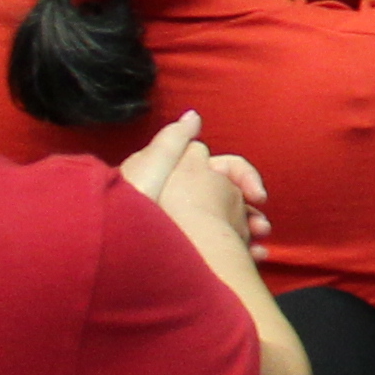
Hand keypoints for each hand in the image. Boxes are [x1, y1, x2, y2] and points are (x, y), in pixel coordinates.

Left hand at [122, 107, 272, 249]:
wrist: (112, 251)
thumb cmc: (131, 206)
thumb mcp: (152, 164)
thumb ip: (174, 139)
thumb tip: (193, 115)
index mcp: (172, 178)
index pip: (219, 170)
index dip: (243, 179)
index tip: (259, 196)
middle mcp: (177, 201)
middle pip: (225, 199)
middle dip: (249, 211)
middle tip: (262, 228)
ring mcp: (180, 228)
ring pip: (224, 226)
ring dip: (247, 234)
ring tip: (258, 247)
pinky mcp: (180, 254)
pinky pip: (216, 251)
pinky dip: (235, 253)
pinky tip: (248, 259)